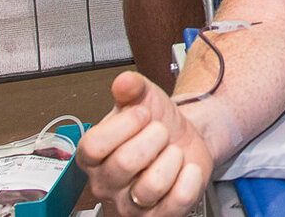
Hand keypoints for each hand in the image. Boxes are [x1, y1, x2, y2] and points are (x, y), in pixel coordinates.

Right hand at [78, 71, 213, 215]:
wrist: (184, 140)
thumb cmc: (157, 124)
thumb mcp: (143, 99)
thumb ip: (132, 88)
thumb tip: (124, 81)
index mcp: (94, 156)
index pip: (94, 145)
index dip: (123, 125)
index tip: (142, 113)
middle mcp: (107, 184)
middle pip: (125, 163)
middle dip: (154, 138)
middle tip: (161, 132)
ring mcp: (131, 205)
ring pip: (152, 186)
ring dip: (172, 159)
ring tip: (172, 152)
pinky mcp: (159, 216)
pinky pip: (178, 200)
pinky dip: (190, 178)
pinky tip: (186, 168)